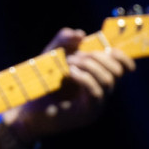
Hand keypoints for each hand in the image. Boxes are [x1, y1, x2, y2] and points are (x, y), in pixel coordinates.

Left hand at [6, 27, 134, 140]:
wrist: (26, 111)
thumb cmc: (40, 84)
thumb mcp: (51, 55)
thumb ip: (64, 41)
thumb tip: (80, 34)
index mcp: (96, 79)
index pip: (122, 68)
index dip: (122, 56)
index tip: (108, 47)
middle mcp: (100, 93)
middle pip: (116, 72)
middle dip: (98, 57)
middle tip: (74, 56)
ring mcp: (95, 105)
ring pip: (108, 80)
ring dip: (88, 65)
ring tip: (67, 64)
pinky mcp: (86, 114)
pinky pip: (95, 92)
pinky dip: (83, 77)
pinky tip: (68, 73)